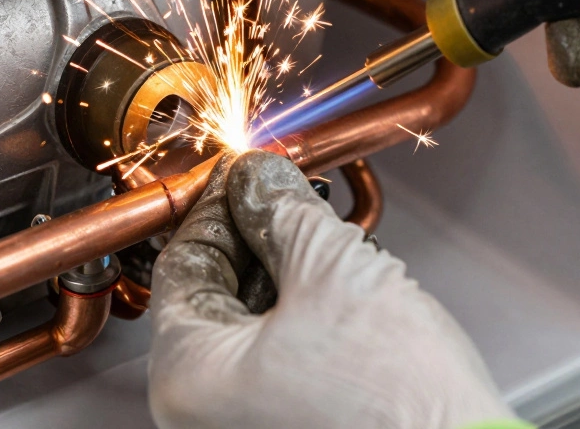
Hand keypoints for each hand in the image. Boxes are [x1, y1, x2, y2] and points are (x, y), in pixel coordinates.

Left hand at [147, 150, 517, 428]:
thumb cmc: (397, 403)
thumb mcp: (330, 270)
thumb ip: (280, 210)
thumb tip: (259, 180)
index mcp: (186, 376)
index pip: (182, 261)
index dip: (219, 204)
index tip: (246, 175)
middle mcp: (200, 411)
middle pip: (215, 292)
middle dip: (258, 238)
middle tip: (290, 200)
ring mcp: (240, 424)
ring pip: (248, 323)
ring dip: (286, 275)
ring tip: (329, 248)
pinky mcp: (284, 428)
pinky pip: (274, 358)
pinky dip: (302, 317)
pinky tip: (340, 294)